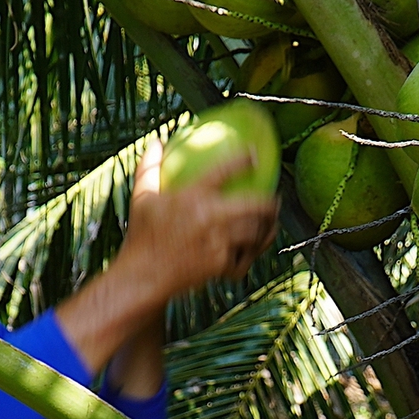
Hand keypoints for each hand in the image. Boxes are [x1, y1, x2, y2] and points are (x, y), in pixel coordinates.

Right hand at [118, 140, 280, 293]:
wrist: (143, 276)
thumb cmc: (142, 235)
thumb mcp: (142, 198)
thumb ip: (149, 168)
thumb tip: (156, 143)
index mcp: (192, 196)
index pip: (224, 170)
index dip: (242, 160)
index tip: (254, 155)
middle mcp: (210, 217)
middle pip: (254, 205)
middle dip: (270, 203)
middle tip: (276, 200)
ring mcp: (218, 242)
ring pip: (255, 232)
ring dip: (266, 229)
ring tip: (271, 225)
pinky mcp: (221, 264)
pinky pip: (245, 257)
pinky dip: (253, 254)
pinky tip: (256, 249)